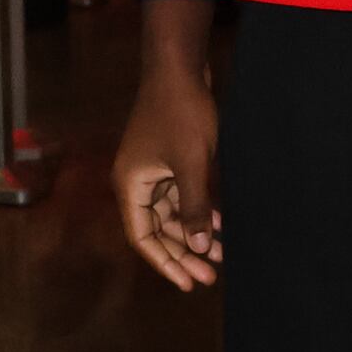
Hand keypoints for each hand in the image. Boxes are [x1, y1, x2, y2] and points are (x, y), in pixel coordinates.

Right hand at [115, 2, 222, 290]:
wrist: (181, 68)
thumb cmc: (182, 113)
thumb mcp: (192, 164)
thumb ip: (194, 207)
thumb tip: (198, 248)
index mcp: (131, 186)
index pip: (143, 237)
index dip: (165, 263)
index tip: (188, 283)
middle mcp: (136, 182)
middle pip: (158, 229)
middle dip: (183, 253)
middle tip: (210, 276)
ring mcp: (152, 171)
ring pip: (172, 214)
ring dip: (194, 233)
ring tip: (220, 255)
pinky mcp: (169, 160)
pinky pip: (181, 195)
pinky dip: (199, 211)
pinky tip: (221, 226)